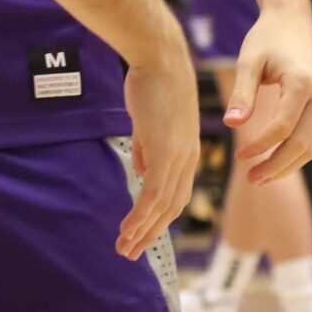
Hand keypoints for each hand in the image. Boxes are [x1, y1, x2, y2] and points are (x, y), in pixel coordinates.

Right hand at [116, 55, 200, 257]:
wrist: (161, 59)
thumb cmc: (155, 83)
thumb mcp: (150, 121)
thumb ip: (148, 148)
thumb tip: (141, 170)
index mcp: (185, 153)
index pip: (174, 194)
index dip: (159, 217)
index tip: (142, 233)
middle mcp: (186, 160)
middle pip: (171, 208)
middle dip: (151, 233)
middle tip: (132, 252)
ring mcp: (177, 157)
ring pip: (162, 206)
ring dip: (143, 230)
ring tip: (125, 247)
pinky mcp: (165, 152)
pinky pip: (152, 193)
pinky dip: (141, 215)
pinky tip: (128, 228)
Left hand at [223, 4, 311, 187]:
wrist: (292, 20)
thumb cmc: (266, 39)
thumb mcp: (248, 61)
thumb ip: (242, 93)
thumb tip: (232, 125)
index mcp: (303, 84)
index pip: (283, 127)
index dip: (261, 146)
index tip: (239, 156)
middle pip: (303, 144)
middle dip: (277, 165)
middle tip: (251, 179)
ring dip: (288, 165)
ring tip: (260, 176)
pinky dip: (297, 153)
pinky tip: (275, 161)